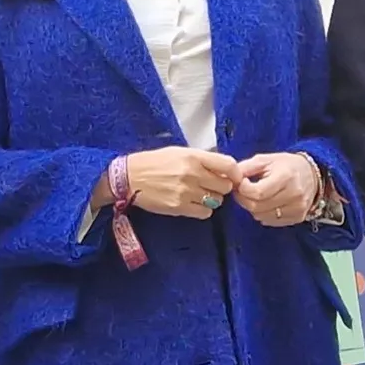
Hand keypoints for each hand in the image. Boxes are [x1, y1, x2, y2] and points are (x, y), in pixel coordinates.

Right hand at [118, 147, 241, 218]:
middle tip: (211, 186)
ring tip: (199, 194)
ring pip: (216, 200)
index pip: (228, 165)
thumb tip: (224, 168)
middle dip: (221, 187)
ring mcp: (186, 191)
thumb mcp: (178, 152)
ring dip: (212, 199)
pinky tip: (193, 203)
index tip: (235, 178)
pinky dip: (203, 209)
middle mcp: (192, 173)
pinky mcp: (179, 206)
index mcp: (193, 156)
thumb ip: (202, 159)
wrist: (129, 177)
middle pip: (225, 186)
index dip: (236, 174)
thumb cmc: (153, 163)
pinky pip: (205, 212)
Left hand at [233, 153, 325, 226]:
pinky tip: (265, 203)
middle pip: (257, 206)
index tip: (241, 182)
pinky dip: (262, 214)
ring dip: (252, 208)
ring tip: (254, 196)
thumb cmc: (286, 165)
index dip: (243, 189)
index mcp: (286, 176)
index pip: (257, 192)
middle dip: (244, 199)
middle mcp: (294, 194)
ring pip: (261, 216)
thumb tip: (229, 178)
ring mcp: (297, 208)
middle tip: (242, 191)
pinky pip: (270, 221)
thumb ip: (246, 168)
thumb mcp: (265, 159)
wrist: (312, 174)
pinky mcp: (297, 218)